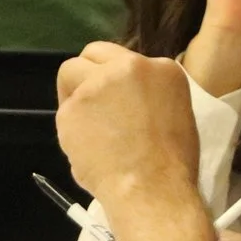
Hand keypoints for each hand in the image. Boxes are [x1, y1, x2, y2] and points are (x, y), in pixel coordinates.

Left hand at [56, 42, 202, 201]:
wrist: (152, 187)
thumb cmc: (173, 162)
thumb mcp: (175, 113)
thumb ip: (148, 95)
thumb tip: (124, 100)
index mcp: (164, 68)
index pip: (127, 59)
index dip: (117, 79)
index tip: (118, 101)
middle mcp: (130, 66)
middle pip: (93, 53)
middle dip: (89, 74)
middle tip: (94, 104)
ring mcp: (97, 84)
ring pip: (70, 74)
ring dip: (75, 95)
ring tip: (88, 126)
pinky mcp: (72, 106)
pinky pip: (64, 110)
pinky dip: (71, 126)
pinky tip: (86, 147)